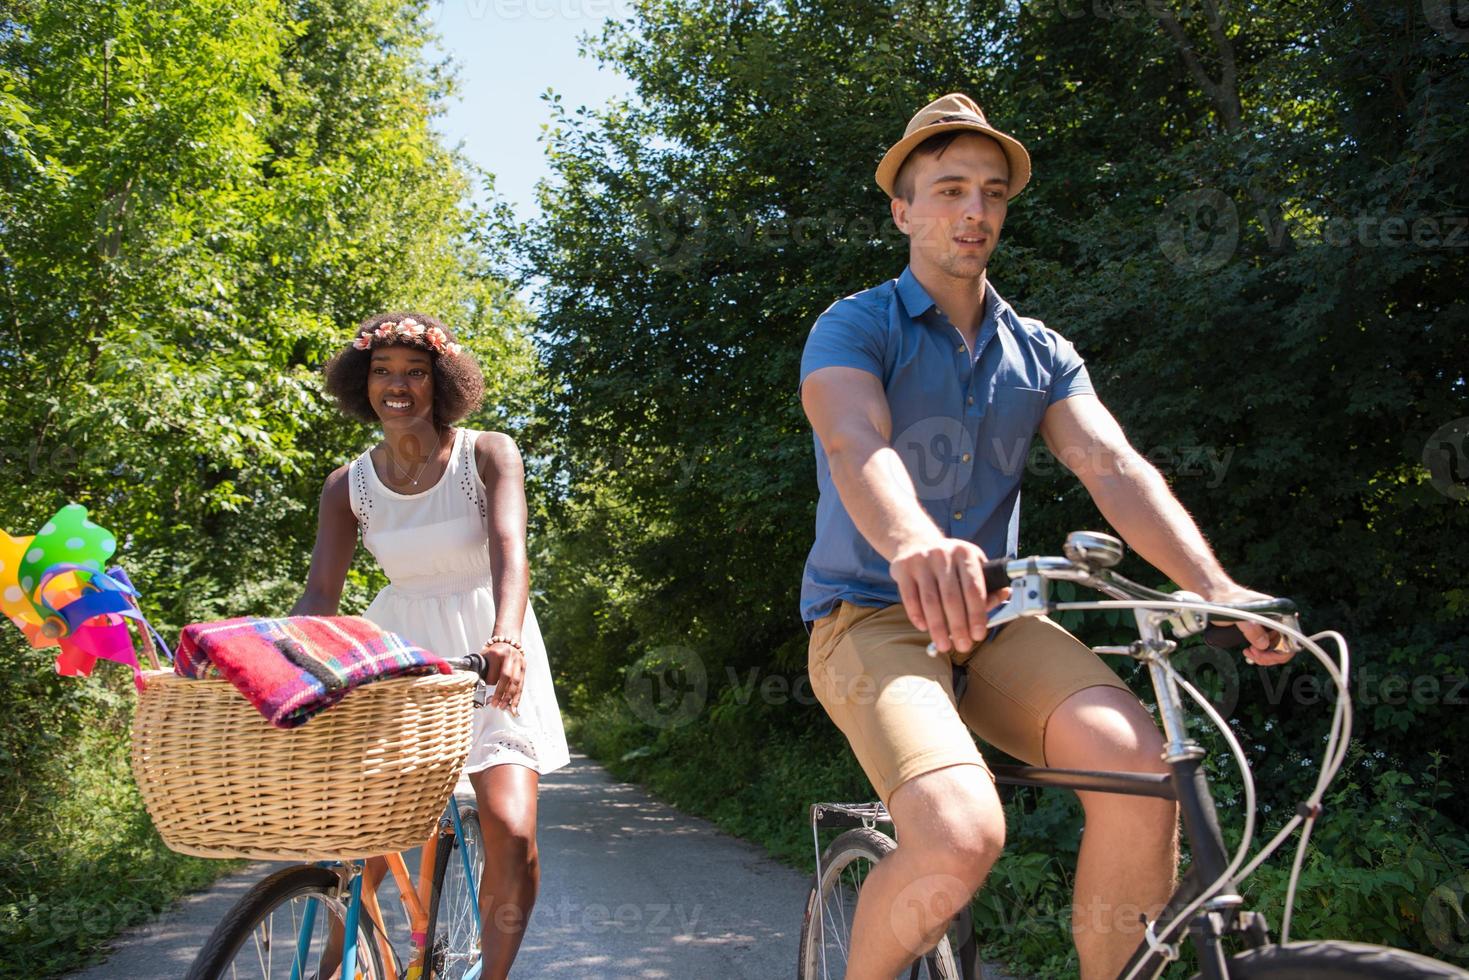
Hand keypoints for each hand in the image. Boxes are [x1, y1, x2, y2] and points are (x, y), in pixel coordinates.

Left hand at [480, 639, 525, 712]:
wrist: (508, 640)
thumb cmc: (493, 651)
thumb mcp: (485, 655)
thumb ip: (481, 668)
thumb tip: (476, 685)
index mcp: (498, 653)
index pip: (494, 672)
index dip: (490, 682)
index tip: (485, 689)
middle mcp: (510, 657)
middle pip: (507, 678)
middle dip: (501, 693)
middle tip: (495, 705)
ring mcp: (519, 662)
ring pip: (516, 682)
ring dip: (510, 697)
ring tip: (504, 707)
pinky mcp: (524, 667)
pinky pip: (521, 684)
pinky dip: (517, 696)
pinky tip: (514, 705)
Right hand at [891, 536, 1008, 654]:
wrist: (915, 543)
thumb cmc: (949, 562)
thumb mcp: (971, 565)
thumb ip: (987, 584)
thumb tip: (1004, 595)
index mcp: (965, 553)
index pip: (973, 588)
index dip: (977, 615)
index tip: (979, 635)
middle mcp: (943, 555)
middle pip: (951, 598)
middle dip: (958, 627)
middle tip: (963, 646)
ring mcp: (921, 561)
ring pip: (930, 601)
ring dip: (937, 627)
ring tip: (944, 645)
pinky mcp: (903, 568)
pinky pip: (910, 598)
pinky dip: (917, 616)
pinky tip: (924, 628)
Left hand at [1203, 583, 1294, 665]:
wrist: (1216, 595)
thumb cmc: (1226, 600)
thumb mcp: (1238, 616)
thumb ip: (1251, 629)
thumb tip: (1263, 644)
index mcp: (1278, 611)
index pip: (1291, 637)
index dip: (1280, 651)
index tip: (1263, 654)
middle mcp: (1277, 617)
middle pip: (1285, 644)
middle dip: (1271, 655)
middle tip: (1253, 655)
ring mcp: (1270, 623)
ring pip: (1276, 646)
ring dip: (1265, 654)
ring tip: (1249, 653)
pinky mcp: (1261, 628)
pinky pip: (1267, 645)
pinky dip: (1261, 652)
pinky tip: (1250, 651)